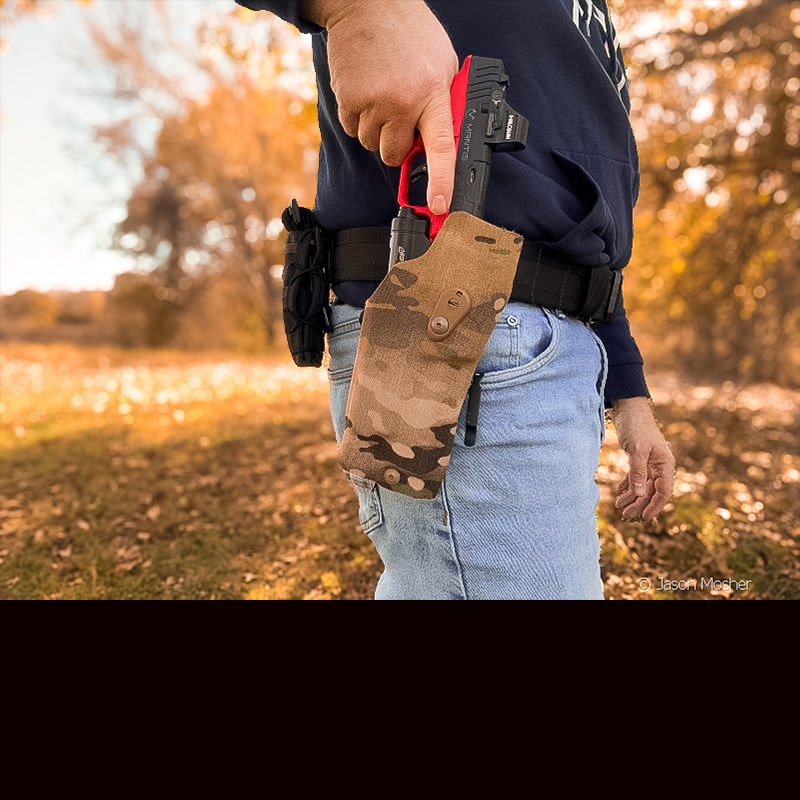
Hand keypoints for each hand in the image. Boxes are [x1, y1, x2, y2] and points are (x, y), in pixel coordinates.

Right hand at [304, 0, 458, 213]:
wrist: (369, 4)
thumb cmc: (410, 33)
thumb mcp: (442, 64)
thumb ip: (442, 104)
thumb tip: (442, 144)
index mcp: (432, 93)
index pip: (440, 147)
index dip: (441, 181)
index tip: (440, 206)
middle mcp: (402, 102)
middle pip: (394, 155)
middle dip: (397, 144)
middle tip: (400, 115)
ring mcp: (372, 102)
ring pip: (371, 144)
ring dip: (376, 128)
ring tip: (383, 94)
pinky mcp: (348, 99)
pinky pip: (351, 129)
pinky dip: (357, 117)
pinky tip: (366, 91)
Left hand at [611, 397, 675, 520]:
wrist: (629, 409)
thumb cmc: (636, 427)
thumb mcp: (637, 450)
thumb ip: (638, 472)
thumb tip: (639, 494)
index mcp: (665, 464)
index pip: (664, 491)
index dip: (655, 505)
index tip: (644, 517)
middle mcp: (660, 465)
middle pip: (652, 491)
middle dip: (640, 504)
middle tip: (625, 515)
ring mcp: (650, 462)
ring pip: (643, 485)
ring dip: (633, 497)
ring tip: (619, 506)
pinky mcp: (639, 458)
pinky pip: (636, 477)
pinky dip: (629, 485)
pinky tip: (620, 493)